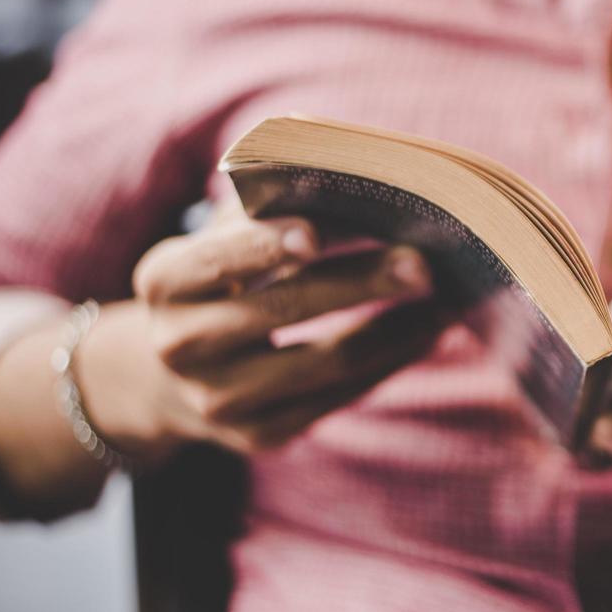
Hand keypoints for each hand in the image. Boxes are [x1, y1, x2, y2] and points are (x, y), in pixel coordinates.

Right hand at [75, 210, 443, 461]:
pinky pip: (340, 396)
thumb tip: (352, 176)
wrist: (172, 376)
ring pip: (325, 361)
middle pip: (283, 309)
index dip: (265, 246)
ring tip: (447, 298)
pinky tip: (428, 331)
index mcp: (164, 281)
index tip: (319, 230)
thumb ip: (268, 208)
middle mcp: (181, 345)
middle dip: (361, 282)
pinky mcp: (260, 434)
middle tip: (424, 262)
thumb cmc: (220, 279)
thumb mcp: (222, 241)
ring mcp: (219, 399)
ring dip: (397, 328)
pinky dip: (392, 360)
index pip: (215, 260)